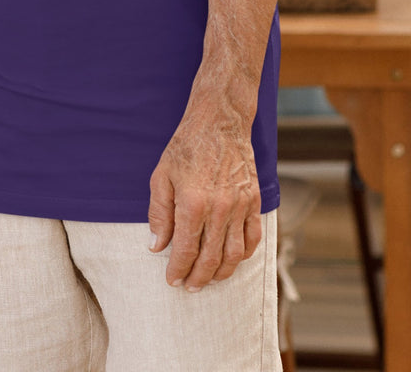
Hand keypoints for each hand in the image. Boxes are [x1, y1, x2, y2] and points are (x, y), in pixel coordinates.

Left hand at [148, 105, 261, 290]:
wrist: (219, 122)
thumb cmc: (186, 147)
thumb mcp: (161, 176)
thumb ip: (159, 214)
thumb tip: (157, 246)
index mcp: (192, 203)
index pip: (185, 250)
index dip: (177, 270)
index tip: (172, 280)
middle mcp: (219, 209)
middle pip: (210, 258)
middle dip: (198, 278)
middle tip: (189, 287)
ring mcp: (240, 206)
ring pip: (234, 255)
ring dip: (221, 273)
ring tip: (209, 280)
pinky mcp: (254, 201)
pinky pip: (253, 238)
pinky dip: (244, 255)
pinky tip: (232, 261)